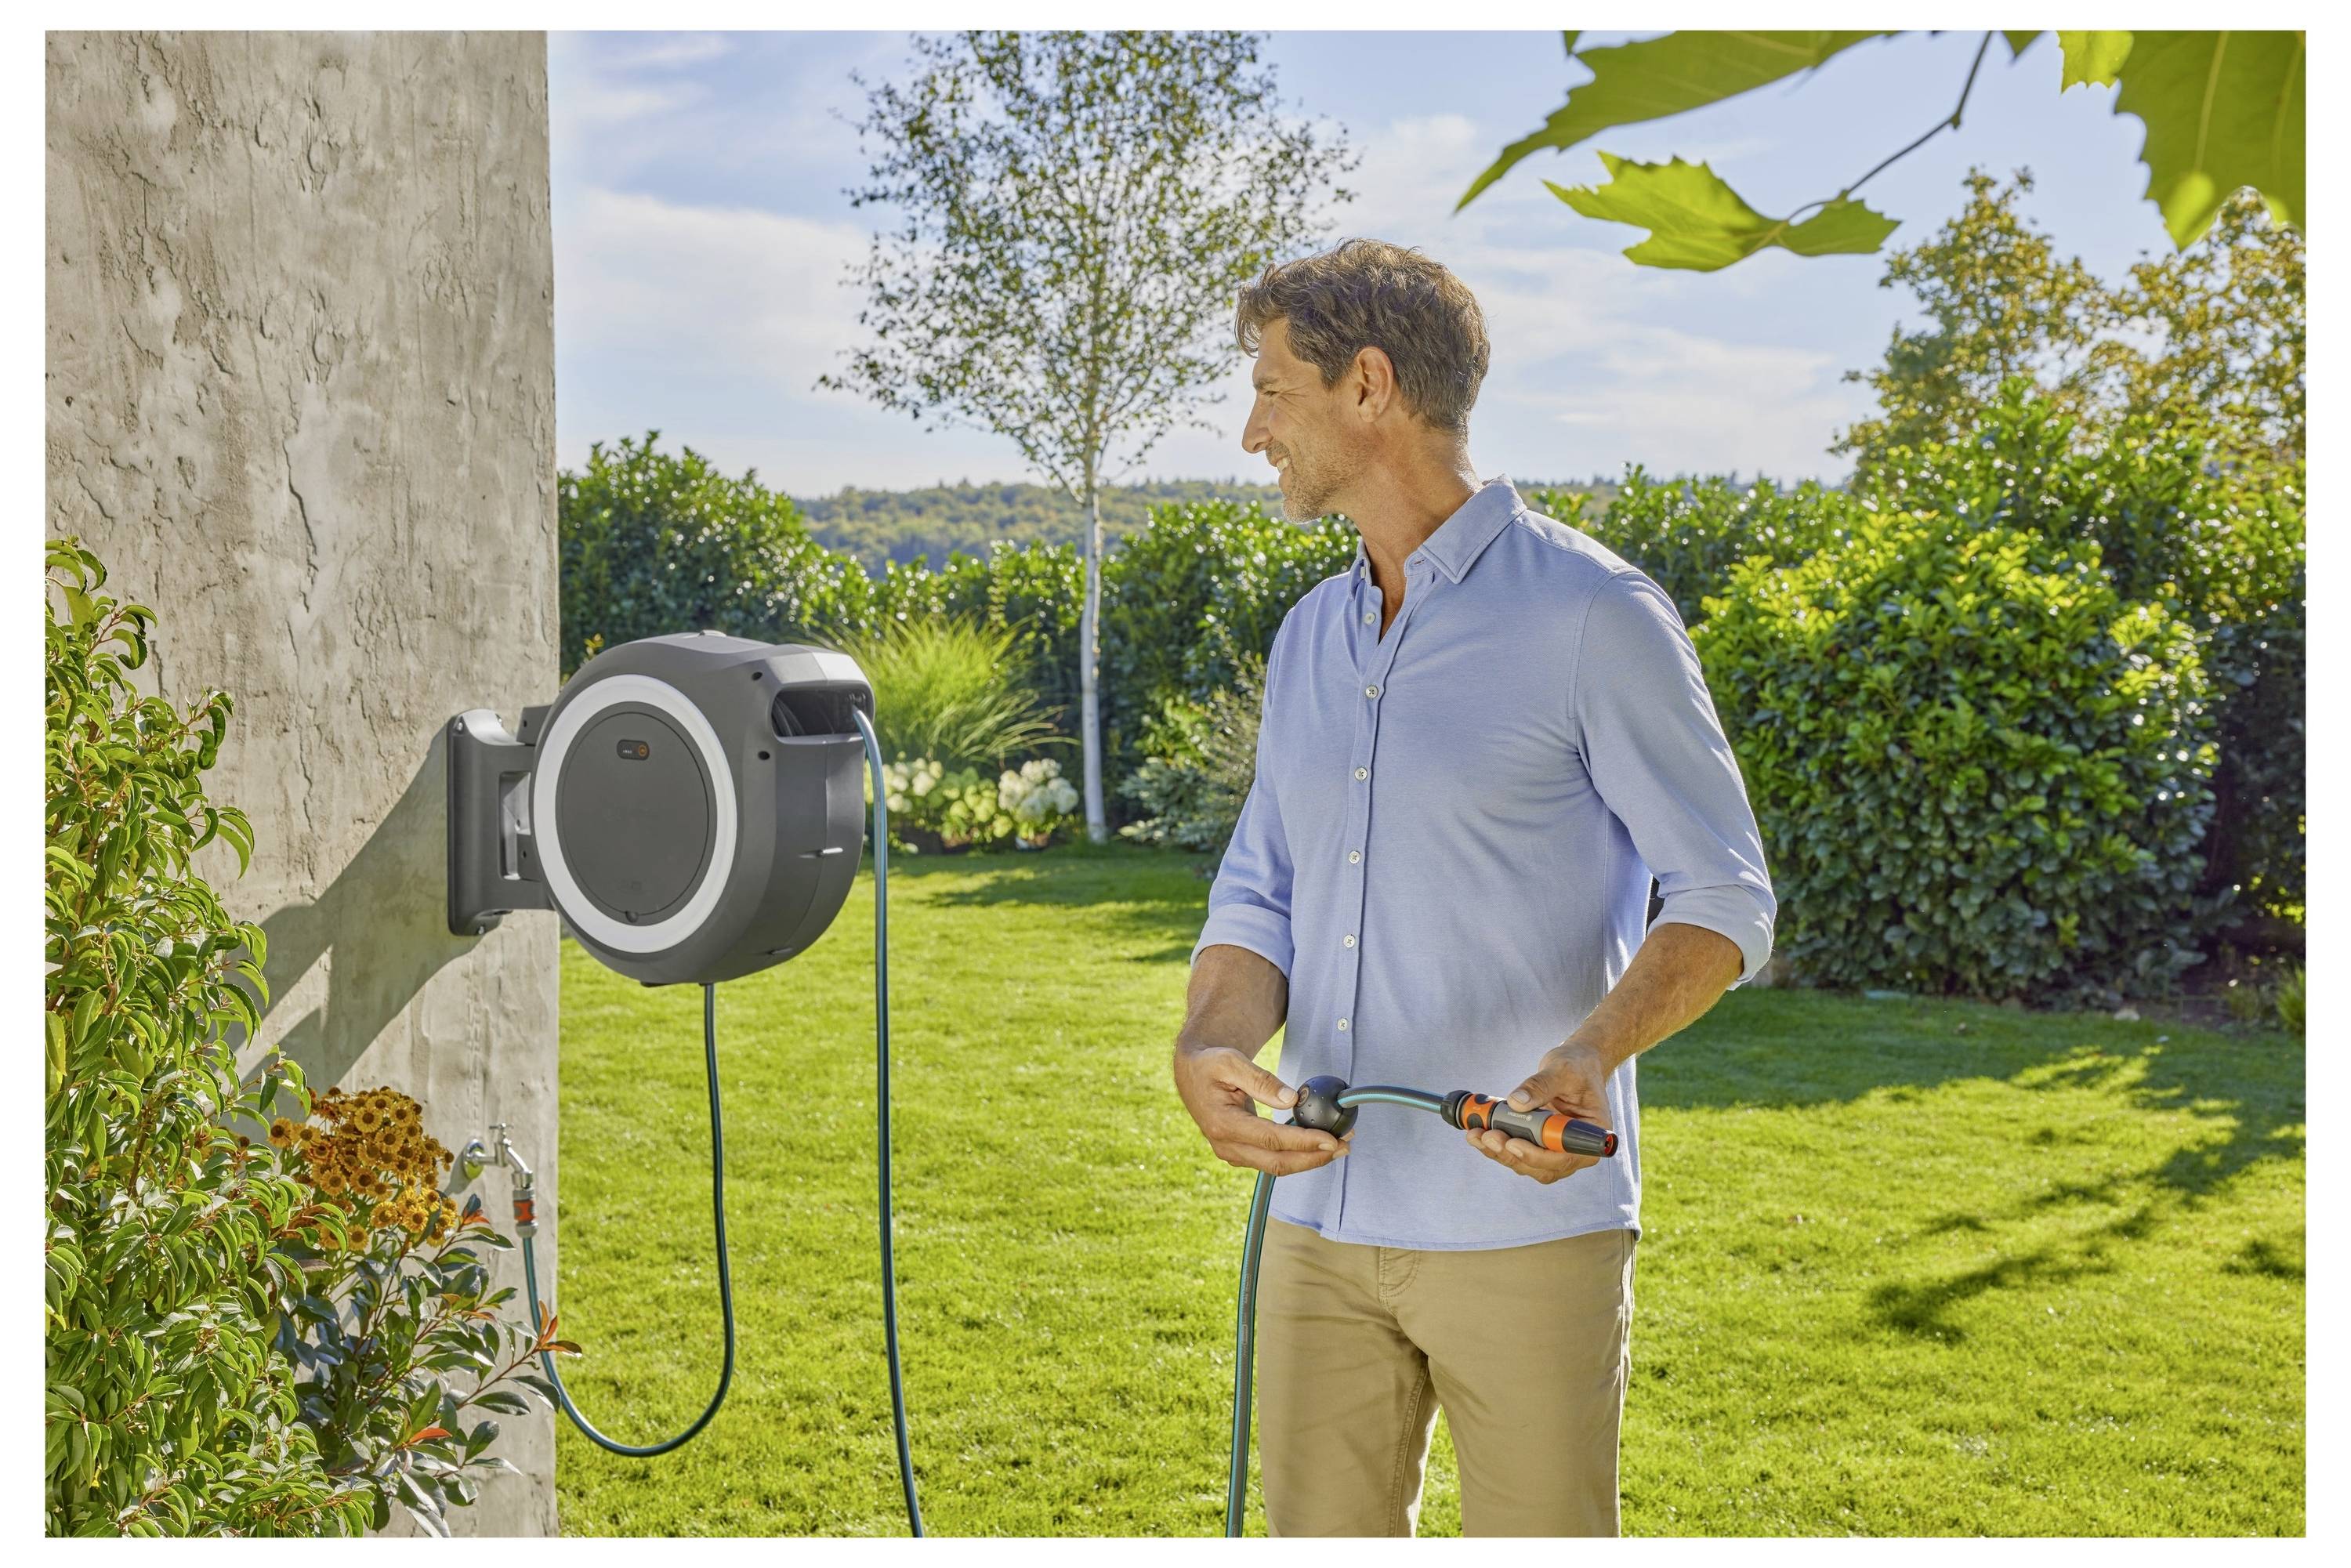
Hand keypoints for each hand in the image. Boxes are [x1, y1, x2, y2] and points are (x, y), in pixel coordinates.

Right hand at [1173, 1042, 1350, 1175]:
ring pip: (1277, 1166)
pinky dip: (1297, 1155)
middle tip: (1344, 1145)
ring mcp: (1232, 1153)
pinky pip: (1272, 1161)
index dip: (1303, 1142)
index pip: (1270, 1140)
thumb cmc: (1210, 1064)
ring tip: (1339, 1145)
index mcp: (1223, 1124)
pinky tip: (1316, 1145)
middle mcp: (1226, 1145)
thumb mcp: (1231, 1061)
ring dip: (1309, 1158)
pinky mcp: (1240, 1153)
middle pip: (1277, 1163)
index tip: (1330, 1138)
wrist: (1192, 1074)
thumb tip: (1292, 1099)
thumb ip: (1261, 1080)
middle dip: (1314, 1157)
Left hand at [1465, 1042, 1614, 1185]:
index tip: (1512, 1143)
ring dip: (1500, 1152)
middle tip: (1487, 1136)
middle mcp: (1577, 1149)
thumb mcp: (1561, 1070)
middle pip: (1543, 1167)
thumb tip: (1516, 1103)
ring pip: (1527, 1164)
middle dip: (1512, 1154)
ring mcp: (1558, 1151)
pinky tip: (1480, 1133)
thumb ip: (1540, 1086)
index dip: (1537, 1155)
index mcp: (1592, 1134)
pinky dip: (1498, 1146)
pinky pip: (1519, 1153)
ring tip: (1477, 1134)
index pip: (1565, 1156)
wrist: (1576, 1065)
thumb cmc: (1577, 1067)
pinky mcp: (1541, 1146)